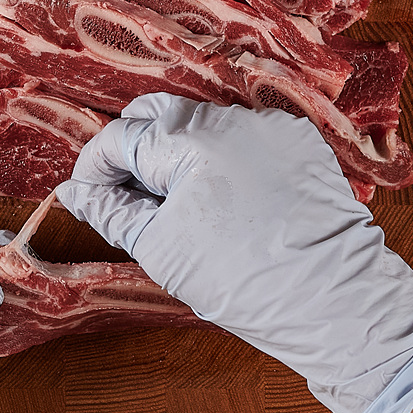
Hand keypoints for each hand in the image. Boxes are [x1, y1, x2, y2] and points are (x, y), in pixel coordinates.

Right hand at [57, 94, 412, 412]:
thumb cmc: (245, 282)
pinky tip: (226, 201)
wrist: (334, 298)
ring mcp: (270, 125)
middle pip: (161, 115)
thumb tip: (78, 191)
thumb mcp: (162, 250)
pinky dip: (225, 159)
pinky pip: (246, 136)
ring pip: (204, 124)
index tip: (89, 194)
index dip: (96, 166)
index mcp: (191, 140)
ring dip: (180, 153)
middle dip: (135, 149)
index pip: (122, 135)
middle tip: (127, 195)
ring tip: (178, 205)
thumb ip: (113, 210)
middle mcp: (232, 118)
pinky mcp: (300, 140)